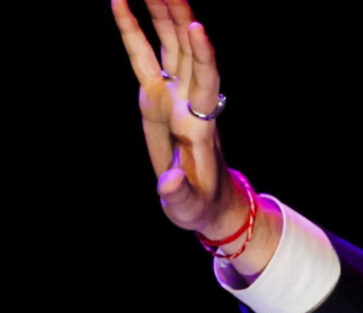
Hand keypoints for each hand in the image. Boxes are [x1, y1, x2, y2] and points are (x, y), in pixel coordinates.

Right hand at [114, 0, 278, 274]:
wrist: (204, 199)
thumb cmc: (198, 205)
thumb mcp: (187, 206)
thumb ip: (178, 194)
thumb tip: (167, 183)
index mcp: (199, 123)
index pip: (205, 81)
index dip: (203, 55)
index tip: (197, 28)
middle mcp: (189, 100)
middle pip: (187, 51)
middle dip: (179, 19)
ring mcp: (173, 94)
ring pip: (170, 45)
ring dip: (161, 13)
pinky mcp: (156, 96)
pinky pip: (143, 55)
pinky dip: (133, 30)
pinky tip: (120, 2)